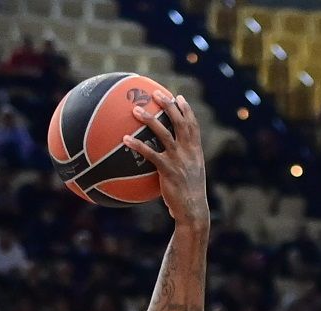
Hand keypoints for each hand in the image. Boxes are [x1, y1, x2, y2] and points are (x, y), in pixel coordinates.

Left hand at [122, 91, 208, 229]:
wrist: (192, 209)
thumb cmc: (188, 196)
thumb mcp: (189, 176)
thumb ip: (181, 164)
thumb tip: (167, 161)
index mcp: (195, 151)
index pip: (192, 125)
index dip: (186, 110)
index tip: (179, 97)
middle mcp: (188, 151)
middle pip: (179, 122)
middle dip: (168, 105)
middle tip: (156, 93)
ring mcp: (179, 159)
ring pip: (164, 133)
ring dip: (149, 119)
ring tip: (136, 110)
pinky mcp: (168, 169)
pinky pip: (150, 153)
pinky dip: (138, 145)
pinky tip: (125, 139)